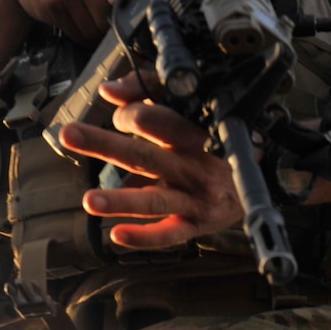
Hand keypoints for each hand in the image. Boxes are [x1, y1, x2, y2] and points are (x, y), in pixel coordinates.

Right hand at [0, 0, 124, 43]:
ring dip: (97, 34)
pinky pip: (76, 33)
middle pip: (104, 11)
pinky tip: (81, 24)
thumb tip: (136, 10)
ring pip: (91, 27)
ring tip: (95, 23)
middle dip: (111, 24)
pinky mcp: (49, 3)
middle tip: (110, 21)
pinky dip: (83, 36)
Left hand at [62, 77, 245, 251]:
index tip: (119, 115)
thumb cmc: (214, 144)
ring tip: (90, 201)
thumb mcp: (188, 112)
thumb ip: (146, 94)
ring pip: (155, 201)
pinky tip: (117, 236)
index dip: (132, 116)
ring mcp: (194, 200)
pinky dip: (144, 238)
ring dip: (122, 201)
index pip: (161, 121)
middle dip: (105, 145)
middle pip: (146, 156)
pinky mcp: (195, 225)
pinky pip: (169, 235)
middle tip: (71, 134)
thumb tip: (108, 91)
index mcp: (193, 136)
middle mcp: (194, 168)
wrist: (259, 183)